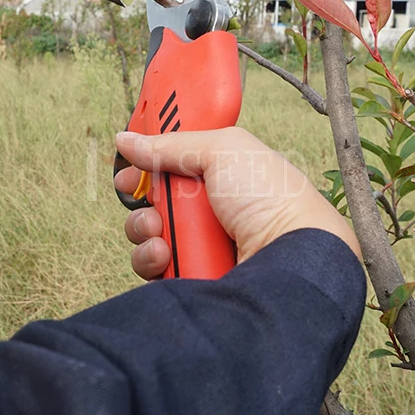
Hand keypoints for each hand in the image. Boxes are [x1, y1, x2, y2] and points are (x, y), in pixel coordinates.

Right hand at [114, 127, 360, 280]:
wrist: (289, 258)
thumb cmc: (270, 198)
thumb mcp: (222, 150)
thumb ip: (170, 144)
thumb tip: (126, 139)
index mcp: (218, 172)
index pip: (171, 163)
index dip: (148, 161)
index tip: (130, 161)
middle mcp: (207, 207)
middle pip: (152, 197)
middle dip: (140, 195)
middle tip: (139, 193)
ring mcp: (198, 243)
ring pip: (146, 232)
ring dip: (144, 227)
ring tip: (160, 230)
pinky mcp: (189, 274)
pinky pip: (152, 264)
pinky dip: (151, 258)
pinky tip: (166, 254)